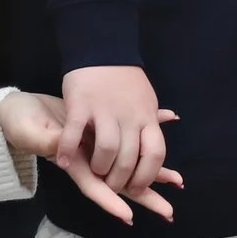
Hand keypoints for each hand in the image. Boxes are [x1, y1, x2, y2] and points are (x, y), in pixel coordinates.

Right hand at [0, 92, 180, 225]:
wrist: (17, 106)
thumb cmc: (19, 122)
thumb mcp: (31, 132)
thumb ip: (49, 142)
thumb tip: (64, 149)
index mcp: (72, 161)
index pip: (94, 186)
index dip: (110, 201)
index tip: (129, 217)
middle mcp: (88, 157)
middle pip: (119, 181)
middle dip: (144, 195)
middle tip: (169, 212)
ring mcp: (94, 143)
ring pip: (128, 160)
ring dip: (152, 169)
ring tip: (177, 180)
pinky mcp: (98, 125)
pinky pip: (126, 128)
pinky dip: (147, 125)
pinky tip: (168, 120)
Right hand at [58, 64, 172, 195]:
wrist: (100, 48)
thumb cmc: (122, 79)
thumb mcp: (145, 97)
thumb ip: (153, 116)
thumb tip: (172, 120)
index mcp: (146, 118)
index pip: (154, 154)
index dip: (148, 176)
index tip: (139, 189)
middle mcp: (129, 117)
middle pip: (130, 159)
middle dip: (121, 180)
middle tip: (113, 187)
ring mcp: (104, 111)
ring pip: (107, 150)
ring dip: (100, 167)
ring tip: (94, 172)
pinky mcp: (81, 104)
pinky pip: (74, 133)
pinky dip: (69, 149)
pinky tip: (64, 162)